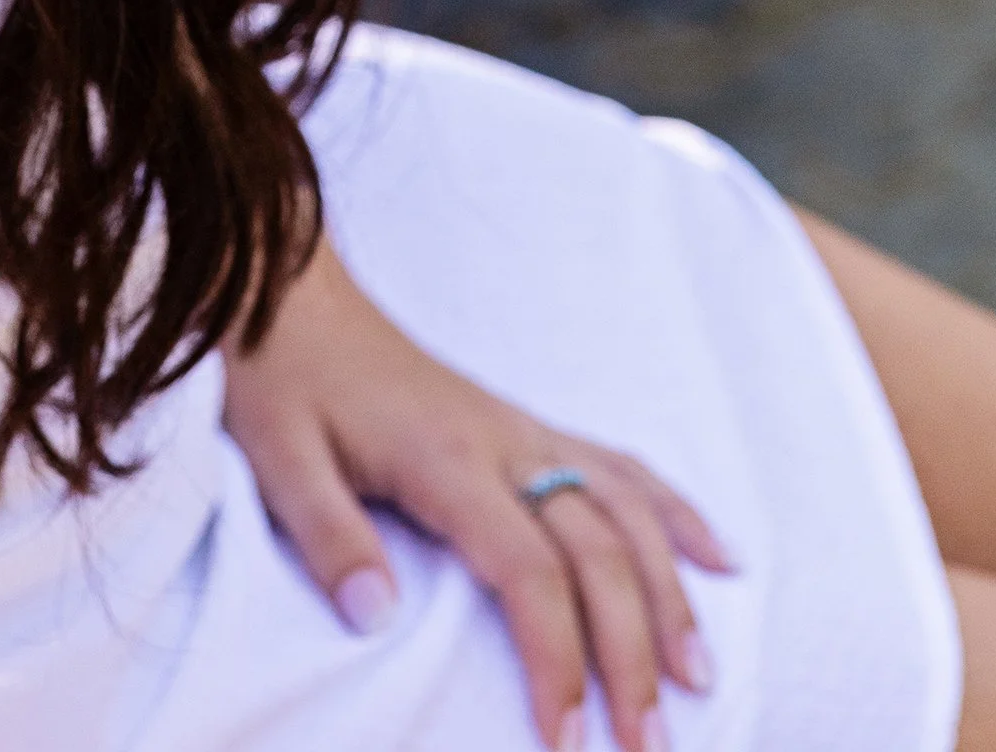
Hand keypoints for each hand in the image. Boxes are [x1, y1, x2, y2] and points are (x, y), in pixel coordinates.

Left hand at [221, 235, 733, 751]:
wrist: (289, 289)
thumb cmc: (280, 374)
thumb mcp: (278, 455)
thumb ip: (325, 535)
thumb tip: (373, 618)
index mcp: (447, 460)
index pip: (530, 574)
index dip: (558, 661)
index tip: (566, 743)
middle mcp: (503, 442)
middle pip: (598, 551)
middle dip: (633, 652)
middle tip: (650, 746)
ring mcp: (521, 430)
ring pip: (627, 509)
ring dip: (671, 593)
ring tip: (700, 677)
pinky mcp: (522, 424)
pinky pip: (619, 466)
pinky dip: (674, 511)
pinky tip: (718, 555)